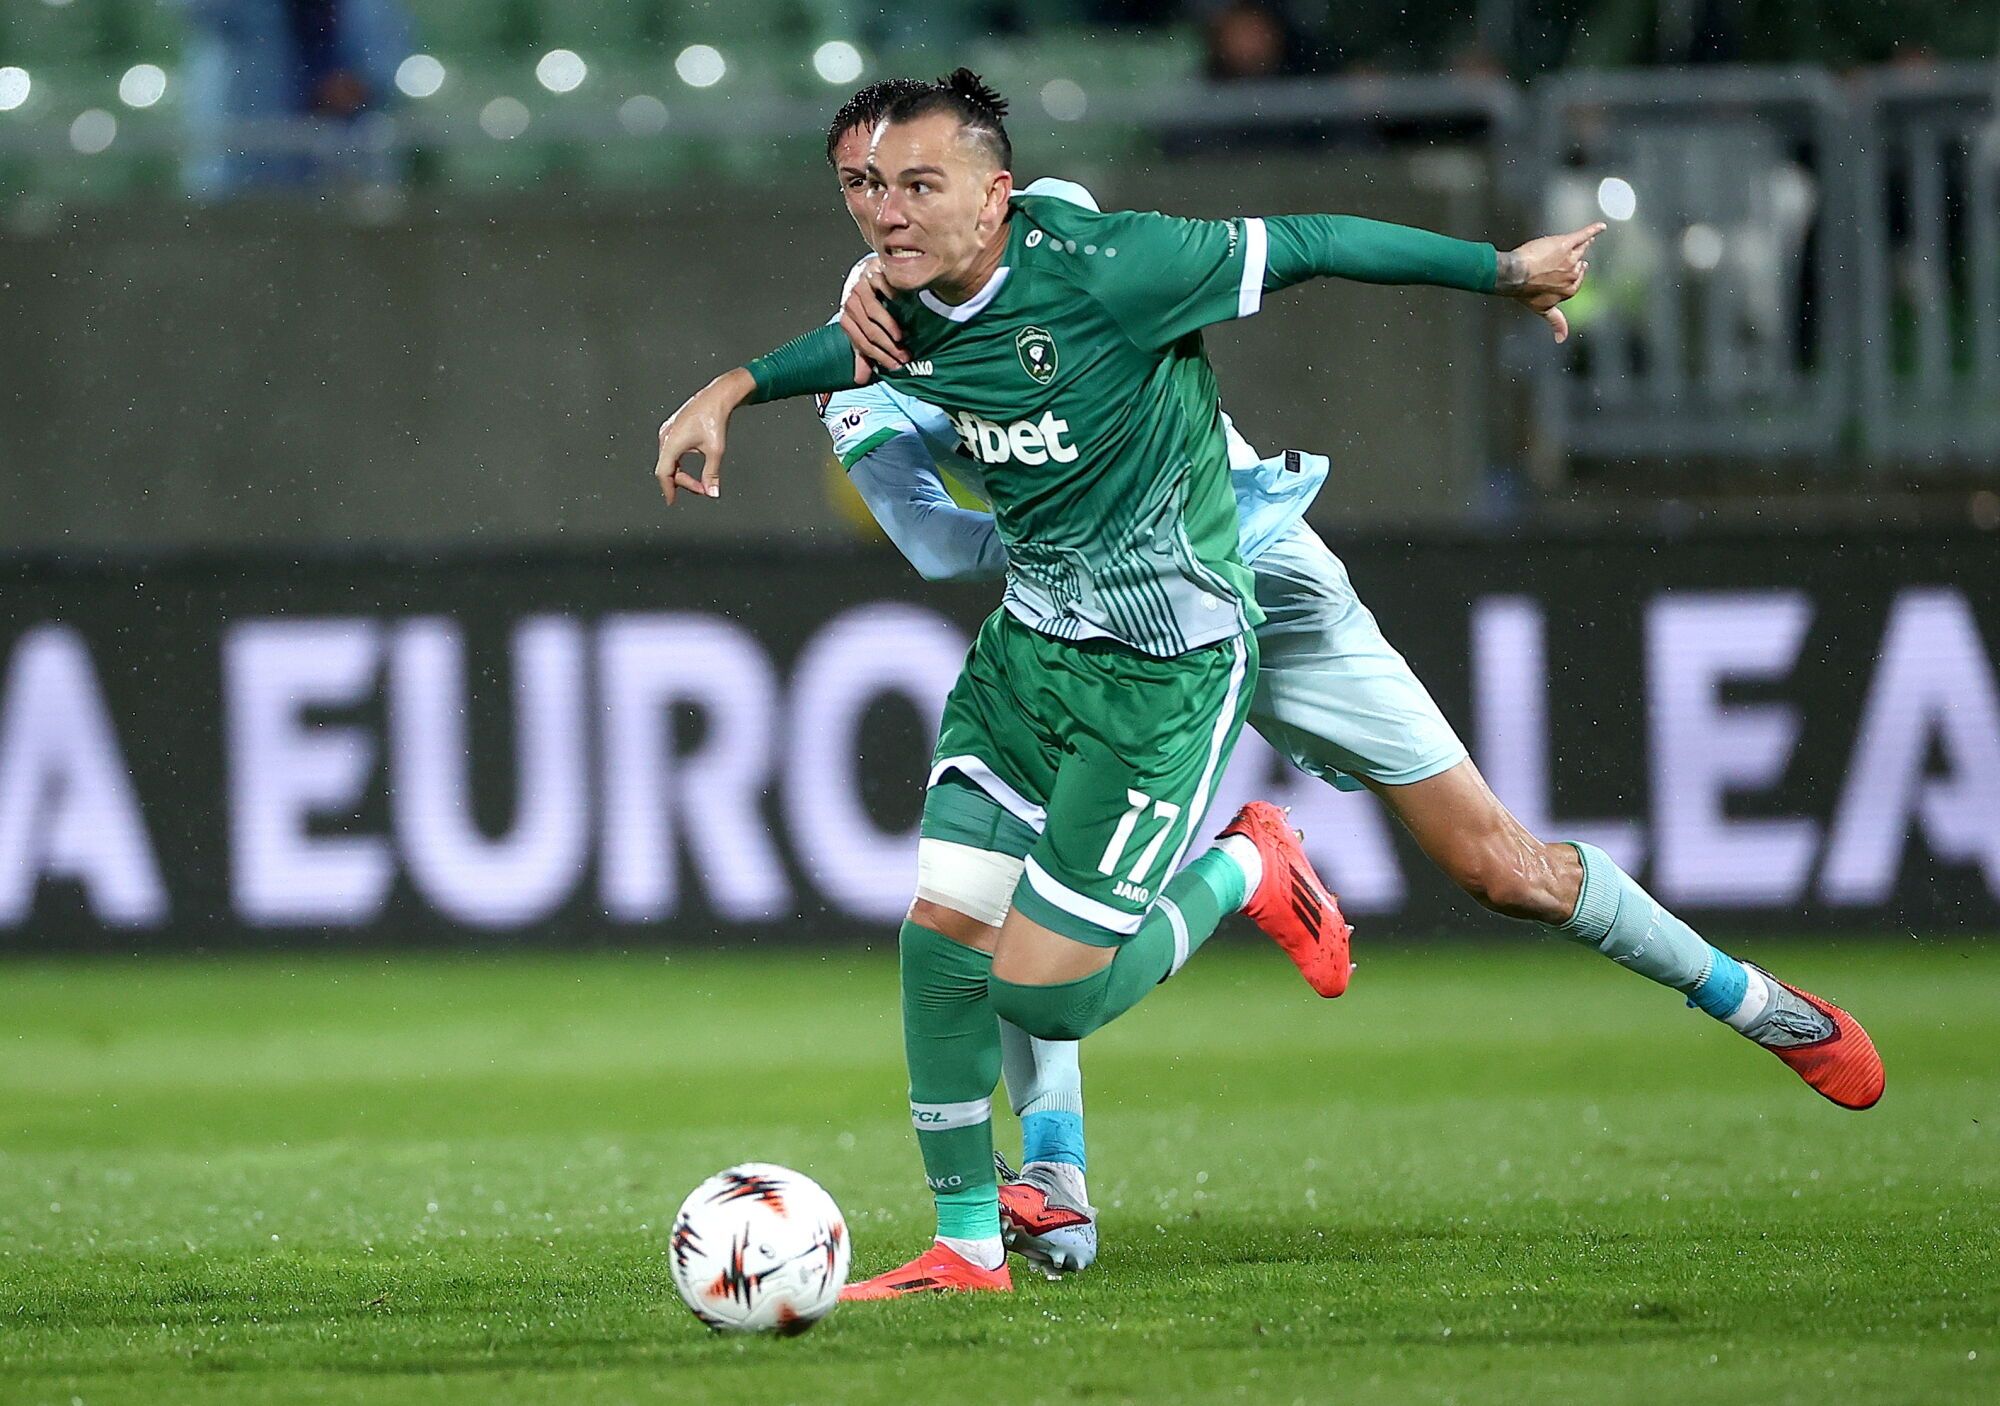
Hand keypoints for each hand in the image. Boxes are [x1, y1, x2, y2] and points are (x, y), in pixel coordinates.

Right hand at [653, 368, 752, 504]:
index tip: (672, 501)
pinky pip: (671, 452)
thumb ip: (712, 474)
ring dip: (682, 473)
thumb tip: (712, 492)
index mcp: (671, 443)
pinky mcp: (673, 429)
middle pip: (667, 469)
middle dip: (683, 482)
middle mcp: (666, 436)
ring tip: (699, 481)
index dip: (668, 490)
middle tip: (702, 489)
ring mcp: (668, 432)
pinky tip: (692, 467)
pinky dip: (680, 463)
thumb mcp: (715, 450)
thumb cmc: (714, 417)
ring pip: (669, 461)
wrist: (717, 396)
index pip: (664, 473)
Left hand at [840, 259, 907, 372]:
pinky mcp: (871, 273)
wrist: (871, 272)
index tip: (896, 366)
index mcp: (847, 319)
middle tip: (904, 357)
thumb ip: (864, 354)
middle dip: (887, 346)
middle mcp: (850, 303)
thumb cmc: (870, 303)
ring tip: (902, 338)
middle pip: (869, 330)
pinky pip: (882, 289)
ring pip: (874, 312)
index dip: (879, 357)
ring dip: (889, 327)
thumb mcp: (865, 329)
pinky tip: (904, 307)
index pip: (862, 344)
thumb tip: (860, 380)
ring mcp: (860, 287)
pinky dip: (893, 299)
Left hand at [1495, 222, 1604, 342]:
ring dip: (1584, 244)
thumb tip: (1562, 339)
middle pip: (1579, 262)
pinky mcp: (1566, 244)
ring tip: (1588, 239)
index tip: (1575, 268)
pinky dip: (1593, 230)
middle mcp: (1573, 274)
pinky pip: (1583, 235)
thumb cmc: (1525, 292)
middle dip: (1576, 259)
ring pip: (1581, 249)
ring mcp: (1571, 258)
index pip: (1577, 279)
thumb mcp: (1542, 309)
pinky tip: (1600, 227)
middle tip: (1572, 255)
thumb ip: (1556, 321)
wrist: (1515, 275)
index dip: (1574, 273)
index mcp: (1569, 289)